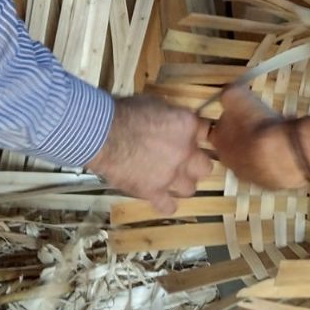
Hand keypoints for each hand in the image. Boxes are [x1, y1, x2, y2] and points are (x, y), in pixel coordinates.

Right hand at [86, 95, 213, 210]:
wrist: (102, 134)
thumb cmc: (125, 112)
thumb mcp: (155, 103)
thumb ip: (171, 115)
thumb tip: (172, 120)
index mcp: (188, 126)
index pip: (206, 132)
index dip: (197, 136)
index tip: (191, 138)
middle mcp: (186, 152)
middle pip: (205, 166)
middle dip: (195, 164)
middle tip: (183, 162)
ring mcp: (171, 175)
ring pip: (190, 188)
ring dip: (182, 184)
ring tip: (171, 180)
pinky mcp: (153, 192)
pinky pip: (168, 206)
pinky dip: (166, 204)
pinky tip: (162, 199)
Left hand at [209, 85, 307, 189]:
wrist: (284, 152)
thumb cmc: (256, 124)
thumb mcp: (235, 97)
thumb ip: (228, 95)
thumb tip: (227, 95)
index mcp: (219, 142)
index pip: (215, 131)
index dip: (228, 119)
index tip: (240, 111)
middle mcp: (231, 164)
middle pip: (237, 145)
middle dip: (249, 132)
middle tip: (263, 119)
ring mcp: (252, 177)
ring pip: (257, 156)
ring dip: (266, 144)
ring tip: (279, 130)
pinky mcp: (272, 184)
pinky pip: (274, 166)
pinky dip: (280, 155)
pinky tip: (289, 144)